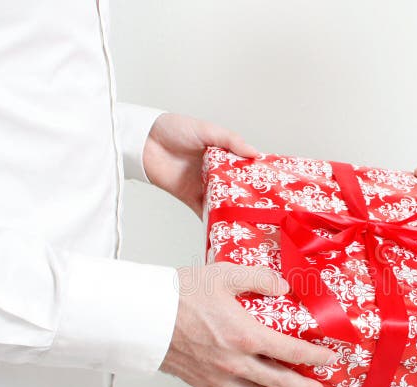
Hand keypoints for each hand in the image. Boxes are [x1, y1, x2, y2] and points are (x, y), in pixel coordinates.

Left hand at [143, 113, 258, 216]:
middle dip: (249, 197)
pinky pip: (204, 211)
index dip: (257, 175)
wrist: (143, 142)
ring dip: (233, 210)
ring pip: (223, 201)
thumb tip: (255, 153)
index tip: (274, 185)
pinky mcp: (190, 197)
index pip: (244, 166)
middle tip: (267, 208)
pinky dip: (213, 220)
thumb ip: (231, 141)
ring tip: (251, 221)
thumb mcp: (207, 130)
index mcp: (221, 153)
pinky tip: (225, 227)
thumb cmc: (173, 129)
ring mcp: (203, 185)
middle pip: (236, 187)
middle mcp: (215, 171)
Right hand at [161, 262, 337, 386]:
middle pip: (278, 382)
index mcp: (245, 336)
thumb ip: (259, 279)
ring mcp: (216, 376)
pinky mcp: (199, 382)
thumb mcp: (224, 274)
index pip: (291, 352)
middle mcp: (234, 362)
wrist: (141, 316)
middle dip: (303, 385)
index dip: (314, 357)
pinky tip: (243, 382)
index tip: (328, 359)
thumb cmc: (178, 294)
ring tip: (281, 385)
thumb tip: (281, 287)